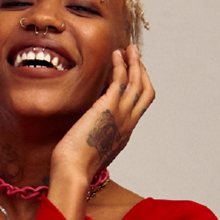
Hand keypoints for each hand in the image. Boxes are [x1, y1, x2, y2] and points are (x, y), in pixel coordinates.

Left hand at [49, 44, 154, 189]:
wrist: (74, 171)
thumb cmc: (75, 165)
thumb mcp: (91, 148)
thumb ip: (95, 135)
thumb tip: (85, 129)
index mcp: (124, 133)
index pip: (139, 107)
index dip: (139, 88)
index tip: (132, 75)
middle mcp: (128, 123)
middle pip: (146, 91)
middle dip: (142, 71)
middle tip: (135, 56)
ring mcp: (121, 114)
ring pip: (138, 82)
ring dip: (135, 62)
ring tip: (129, 49)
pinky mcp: (109, 106)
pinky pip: (121, 79)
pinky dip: (121, 64)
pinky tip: (115, 55)